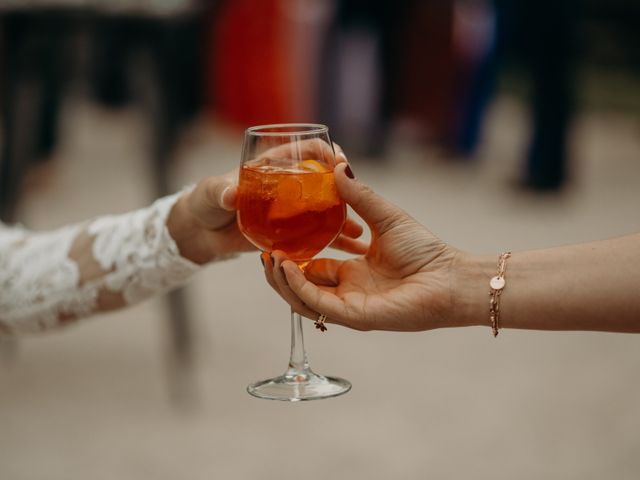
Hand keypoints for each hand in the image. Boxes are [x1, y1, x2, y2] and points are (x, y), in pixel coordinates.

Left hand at [168, 168, 367, 264]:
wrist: (202, 232)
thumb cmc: (206, 202)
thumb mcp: (212, 192)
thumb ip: (221, 192)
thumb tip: (231, 195)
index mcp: (275, 165)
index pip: (309, 150)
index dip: (327, 152)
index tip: (340, 163)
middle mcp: (290, 185)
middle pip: (326, 182)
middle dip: (346, 190)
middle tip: (359, 200)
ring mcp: (293, 211)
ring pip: (326, 212)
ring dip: (345, 221)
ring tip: (359, 233)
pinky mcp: (290, 233)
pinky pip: (316, 236)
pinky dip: (333, 243)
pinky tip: (349, 251)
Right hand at [265, 163, 465, 330]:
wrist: (449, 275)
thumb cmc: (425, 250)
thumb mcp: (384, 216)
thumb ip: (358, 196)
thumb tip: (338, 166)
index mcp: (353, 272)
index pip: (311, 270)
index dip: (291, 258)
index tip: (273, 241)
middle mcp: (347, 291)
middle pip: (301, 288)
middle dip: (279, 272)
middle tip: (264, 253)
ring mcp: (349, 306)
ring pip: (303, 300)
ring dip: (282, 281)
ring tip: (269, 258)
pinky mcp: (354, 316)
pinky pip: (318, 304)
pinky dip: (298, 287)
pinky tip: (287, 266)